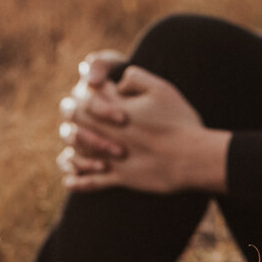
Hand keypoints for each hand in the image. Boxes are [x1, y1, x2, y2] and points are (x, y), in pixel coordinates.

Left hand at [60, 65, 230, 195]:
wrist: (193, 158)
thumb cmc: (180, 122)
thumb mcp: (162, 89)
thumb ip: (135, 78)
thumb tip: (118, 83)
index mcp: (117, 108)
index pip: (86, 93)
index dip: (84, 88)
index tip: (88, 87)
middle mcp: (108, 132)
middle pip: (76, 119)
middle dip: (73, 114)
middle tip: (74, 113)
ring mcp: (112, 157)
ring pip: (78, 151)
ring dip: (71, 147)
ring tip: (69, 148)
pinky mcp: (121, 178)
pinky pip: (92, 183)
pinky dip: (78, 182)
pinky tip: (68, 180)